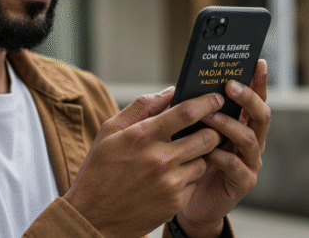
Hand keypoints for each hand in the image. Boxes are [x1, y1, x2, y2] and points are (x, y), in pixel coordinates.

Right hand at [63, 87, 225, 237]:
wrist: (92, 217)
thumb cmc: (100, 169)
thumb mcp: (110, 131)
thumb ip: (142, 107)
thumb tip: (170, 92)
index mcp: (142, 136)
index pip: (186, 112)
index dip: (206, 102)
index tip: (216, 98)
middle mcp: (160, 159)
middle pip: (207, 137)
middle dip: (211, 130)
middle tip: (207, 128)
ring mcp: (170, 183)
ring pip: (204, 161)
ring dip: (198, 155)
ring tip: (181, 156)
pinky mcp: (175, 203)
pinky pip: (195, 182)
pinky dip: (188, 177)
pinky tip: (171, 178)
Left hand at [176, 59, 270, 237]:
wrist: (192, 202)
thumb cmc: (192, 160)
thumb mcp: (194, 132)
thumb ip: (199, 112)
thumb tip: (189, 84)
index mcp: (242, 125)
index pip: (255, 99)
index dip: (259, 81)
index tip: (258, 62)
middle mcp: (252, 141)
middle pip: (261, 115)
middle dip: (248, 98)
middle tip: (230, 86)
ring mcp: (250, 162)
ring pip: (249, 138)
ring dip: (229, 125)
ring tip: (209, 117)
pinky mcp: (243, 182)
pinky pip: (236, 166)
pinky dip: (221, 156)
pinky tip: (206, 152)